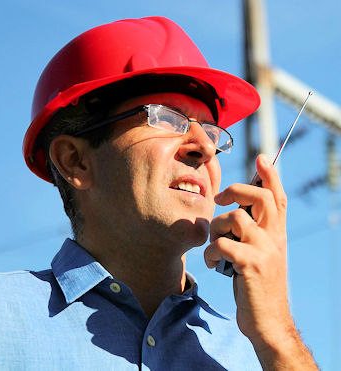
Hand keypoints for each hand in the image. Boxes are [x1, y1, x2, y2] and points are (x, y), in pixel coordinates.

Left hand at [205, 154, 293, 348]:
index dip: (271, 176)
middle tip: (219, 198)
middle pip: (260, 198)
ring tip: (212, 247)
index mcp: (276, 234)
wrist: (267, 322)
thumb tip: (233, 213)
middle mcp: (275, 238)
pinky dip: (210, 252)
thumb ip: (251, 234)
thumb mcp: (259, 256)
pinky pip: (221, 244)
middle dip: (237, 190)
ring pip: (234, 218)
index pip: (278, 198)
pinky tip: (211, 264)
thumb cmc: (256, 285)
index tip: (262, 157)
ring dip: (215, 229)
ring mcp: (265, 251)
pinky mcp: (251, 265)